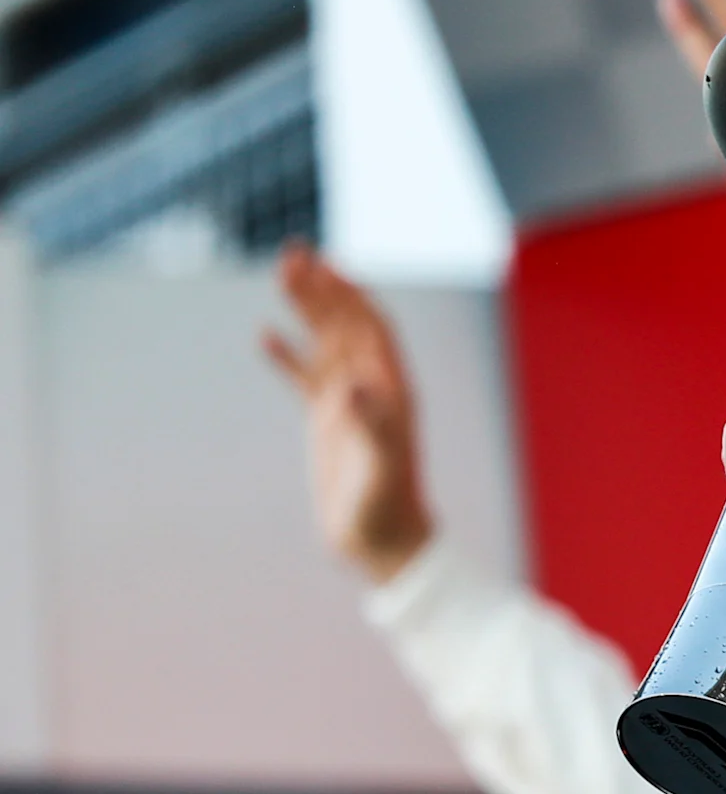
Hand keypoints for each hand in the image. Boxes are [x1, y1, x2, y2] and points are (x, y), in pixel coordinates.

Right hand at [262, 242, 431, 582]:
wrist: (382, 541)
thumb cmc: (387, 506)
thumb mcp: (380, 466)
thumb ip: (370, 425)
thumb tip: (353, 386)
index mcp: (392, 390)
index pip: (372, 328)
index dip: (351, 294)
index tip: (325, 264)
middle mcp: (372, 389)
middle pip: (345, 325)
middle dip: (322, 289)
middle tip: (293, 253)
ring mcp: (348, 403)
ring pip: (324, 343)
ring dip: (306, 309)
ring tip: (282, 273)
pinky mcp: (327, 422)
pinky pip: (305, 377)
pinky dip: (287, 355)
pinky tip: (264, 335)